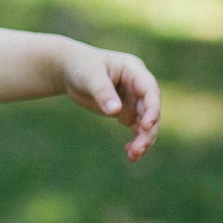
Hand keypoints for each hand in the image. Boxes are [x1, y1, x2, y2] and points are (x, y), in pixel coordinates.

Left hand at [59, 45, 160, 161]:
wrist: (69, 70)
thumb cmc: (80, 66)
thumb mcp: (89, 76)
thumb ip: (102, 92)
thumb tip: (115, 111)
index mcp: (134, 70)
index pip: (150, 91)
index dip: (152, 108)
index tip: (146, 126)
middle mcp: (138, 86)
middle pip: (151, 110)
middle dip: (147, 131)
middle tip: (138, 150)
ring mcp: (133, 99)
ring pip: (146, 122)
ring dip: (143, 139)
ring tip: (133, 156)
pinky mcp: (126, 111)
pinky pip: (136, 128)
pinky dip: (135, 140)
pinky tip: (129, 153)